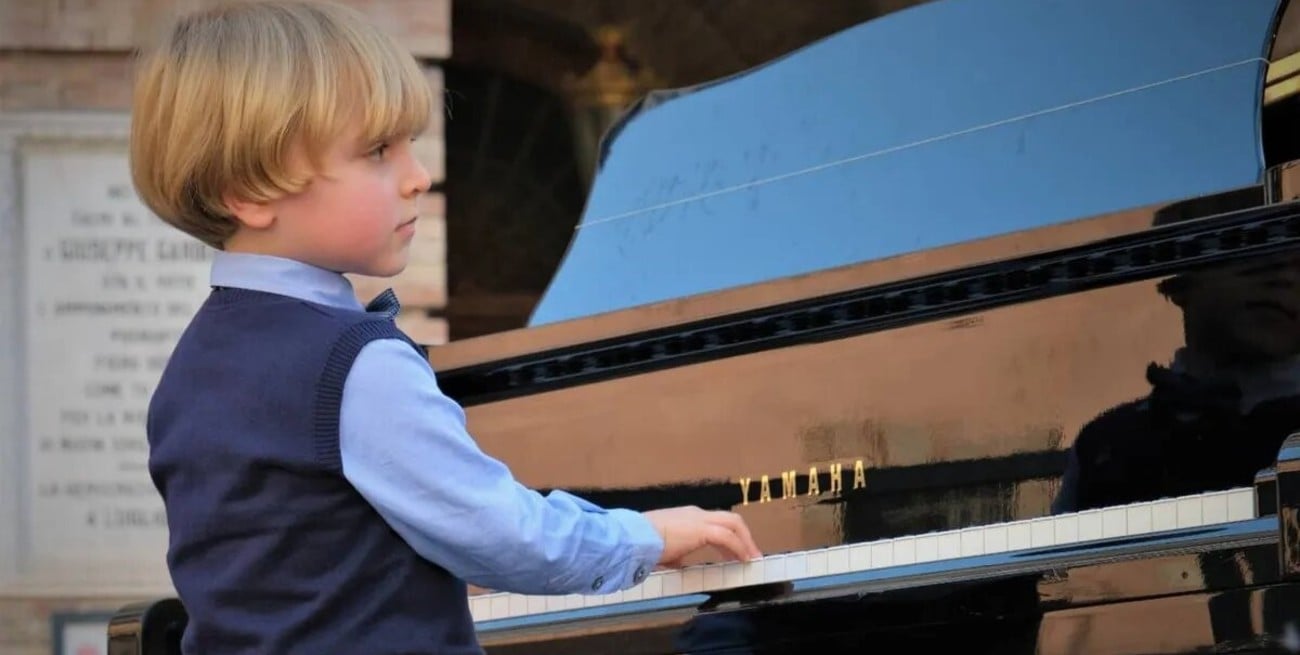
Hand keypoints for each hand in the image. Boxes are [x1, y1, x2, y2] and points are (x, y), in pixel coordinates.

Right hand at [643, 506, 761, 567]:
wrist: (636, 538)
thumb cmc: (644, 544)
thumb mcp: (664, 549)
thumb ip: (675, 555)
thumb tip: (678, 564)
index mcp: (687, 517)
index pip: (716, 522)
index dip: (729, 537)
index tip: (735, 552)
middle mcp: (696, 513)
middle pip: (730, 519)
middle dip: (744, 536)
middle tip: (751, 554)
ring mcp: (700, 519)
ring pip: (733, 524)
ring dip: (745, 542)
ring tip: (751, 558)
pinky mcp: (702, 529)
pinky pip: (727, 537)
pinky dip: (738, 547)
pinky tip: (742, 559)